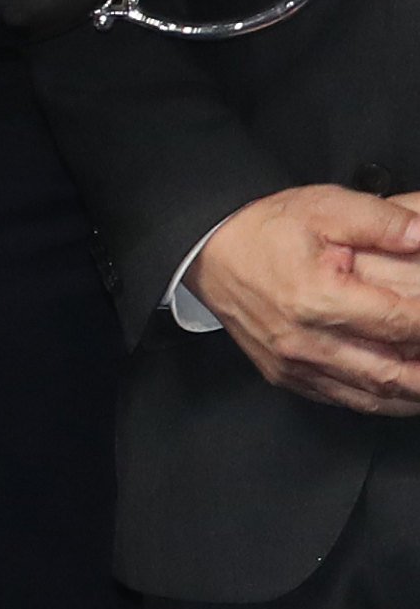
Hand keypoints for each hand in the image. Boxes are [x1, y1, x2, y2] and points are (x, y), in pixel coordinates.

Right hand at [183, 185, 419, 414]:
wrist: (209, 252)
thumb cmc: (266, 230)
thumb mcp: (326, 206)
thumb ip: (383, 220)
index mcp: (317, 298)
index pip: (402, 322)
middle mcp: (304, 341)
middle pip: (393, 373)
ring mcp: (294, 364)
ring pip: (372, 396)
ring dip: (413, 394)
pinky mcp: (286, 376)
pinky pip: (344, 400)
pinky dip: (382, 402)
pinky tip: (405, 393)